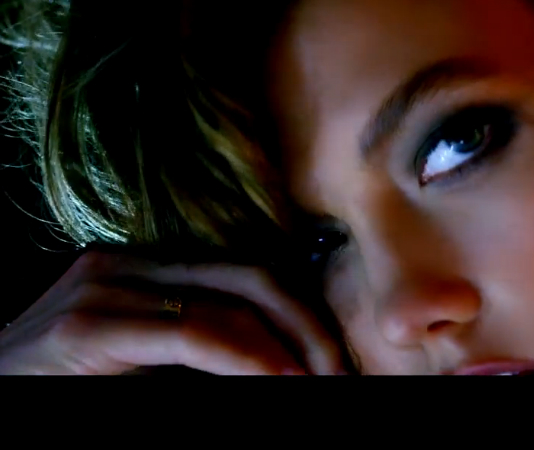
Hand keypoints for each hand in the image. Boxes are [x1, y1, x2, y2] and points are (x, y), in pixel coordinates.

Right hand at [0, 250, 343, 374]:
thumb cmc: (75, 384)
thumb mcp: (152, 365)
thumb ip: (209, 352)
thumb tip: (288, 364)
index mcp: (151, 267)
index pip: (252, 272)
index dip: (306, 312)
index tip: (338, 356)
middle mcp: (130, 263)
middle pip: (254, 276)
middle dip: (310, 325)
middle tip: (344, 369)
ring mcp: (105, 284)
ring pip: (232, 301)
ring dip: (289, 346)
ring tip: (322, 378)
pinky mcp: (87, 323)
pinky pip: (193, 333)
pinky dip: (248, 359)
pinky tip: (282, 380)